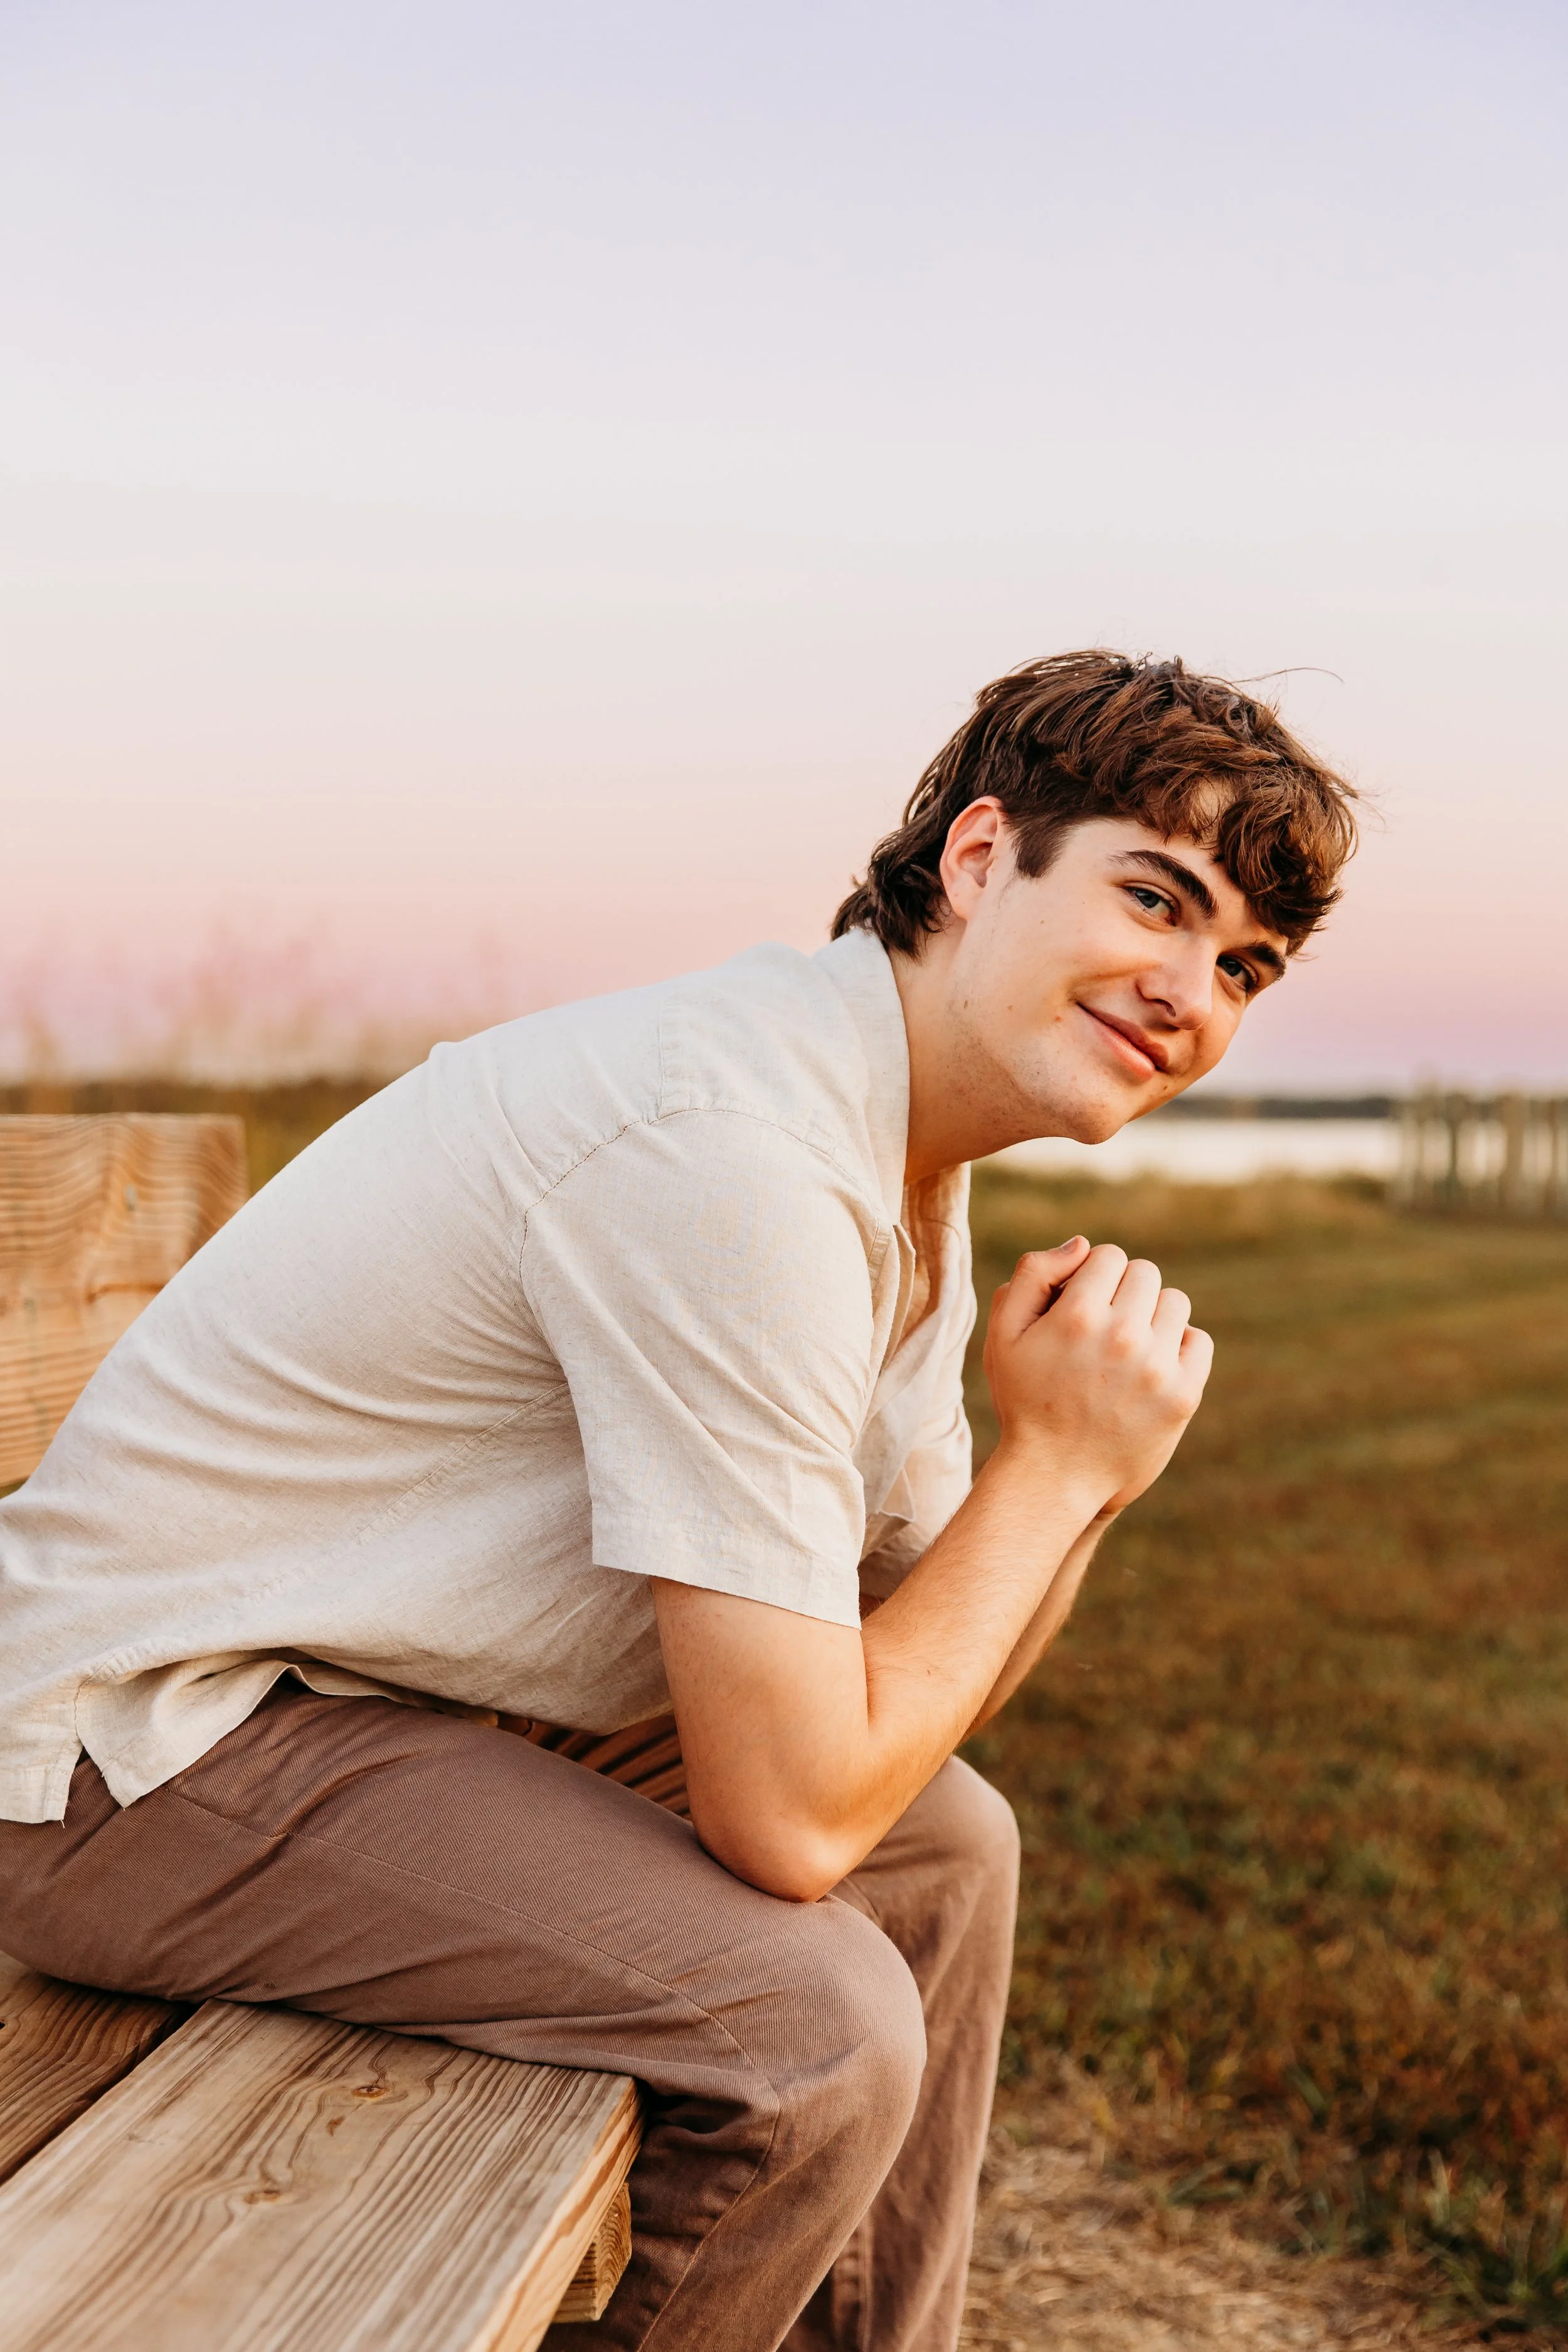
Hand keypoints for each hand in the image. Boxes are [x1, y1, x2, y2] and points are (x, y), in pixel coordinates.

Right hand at [982, 1237, 1212, 1515]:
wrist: (1055, 1476)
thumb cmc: (1025, 1400)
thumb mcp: (1003, 1335)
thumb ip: (1032, 1275)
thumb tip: (1083, 1245)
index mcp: (1077, 1315)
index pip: (1108, 1255)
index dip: (1093, 1276)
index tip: (1082, 1306)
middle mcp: (1122, 1336)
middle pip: (1145, 1273)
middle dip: (1124, 1292)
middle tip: (1103, 1330)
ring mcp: (1157, 1367)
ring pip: (1175, 1302)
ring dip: (1153, 1316)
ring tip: (1127, 1349)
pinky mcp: (1183, 1395)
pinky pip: (1198, 1341)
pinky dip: (1179, 1347)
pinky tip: (1152, 1368)